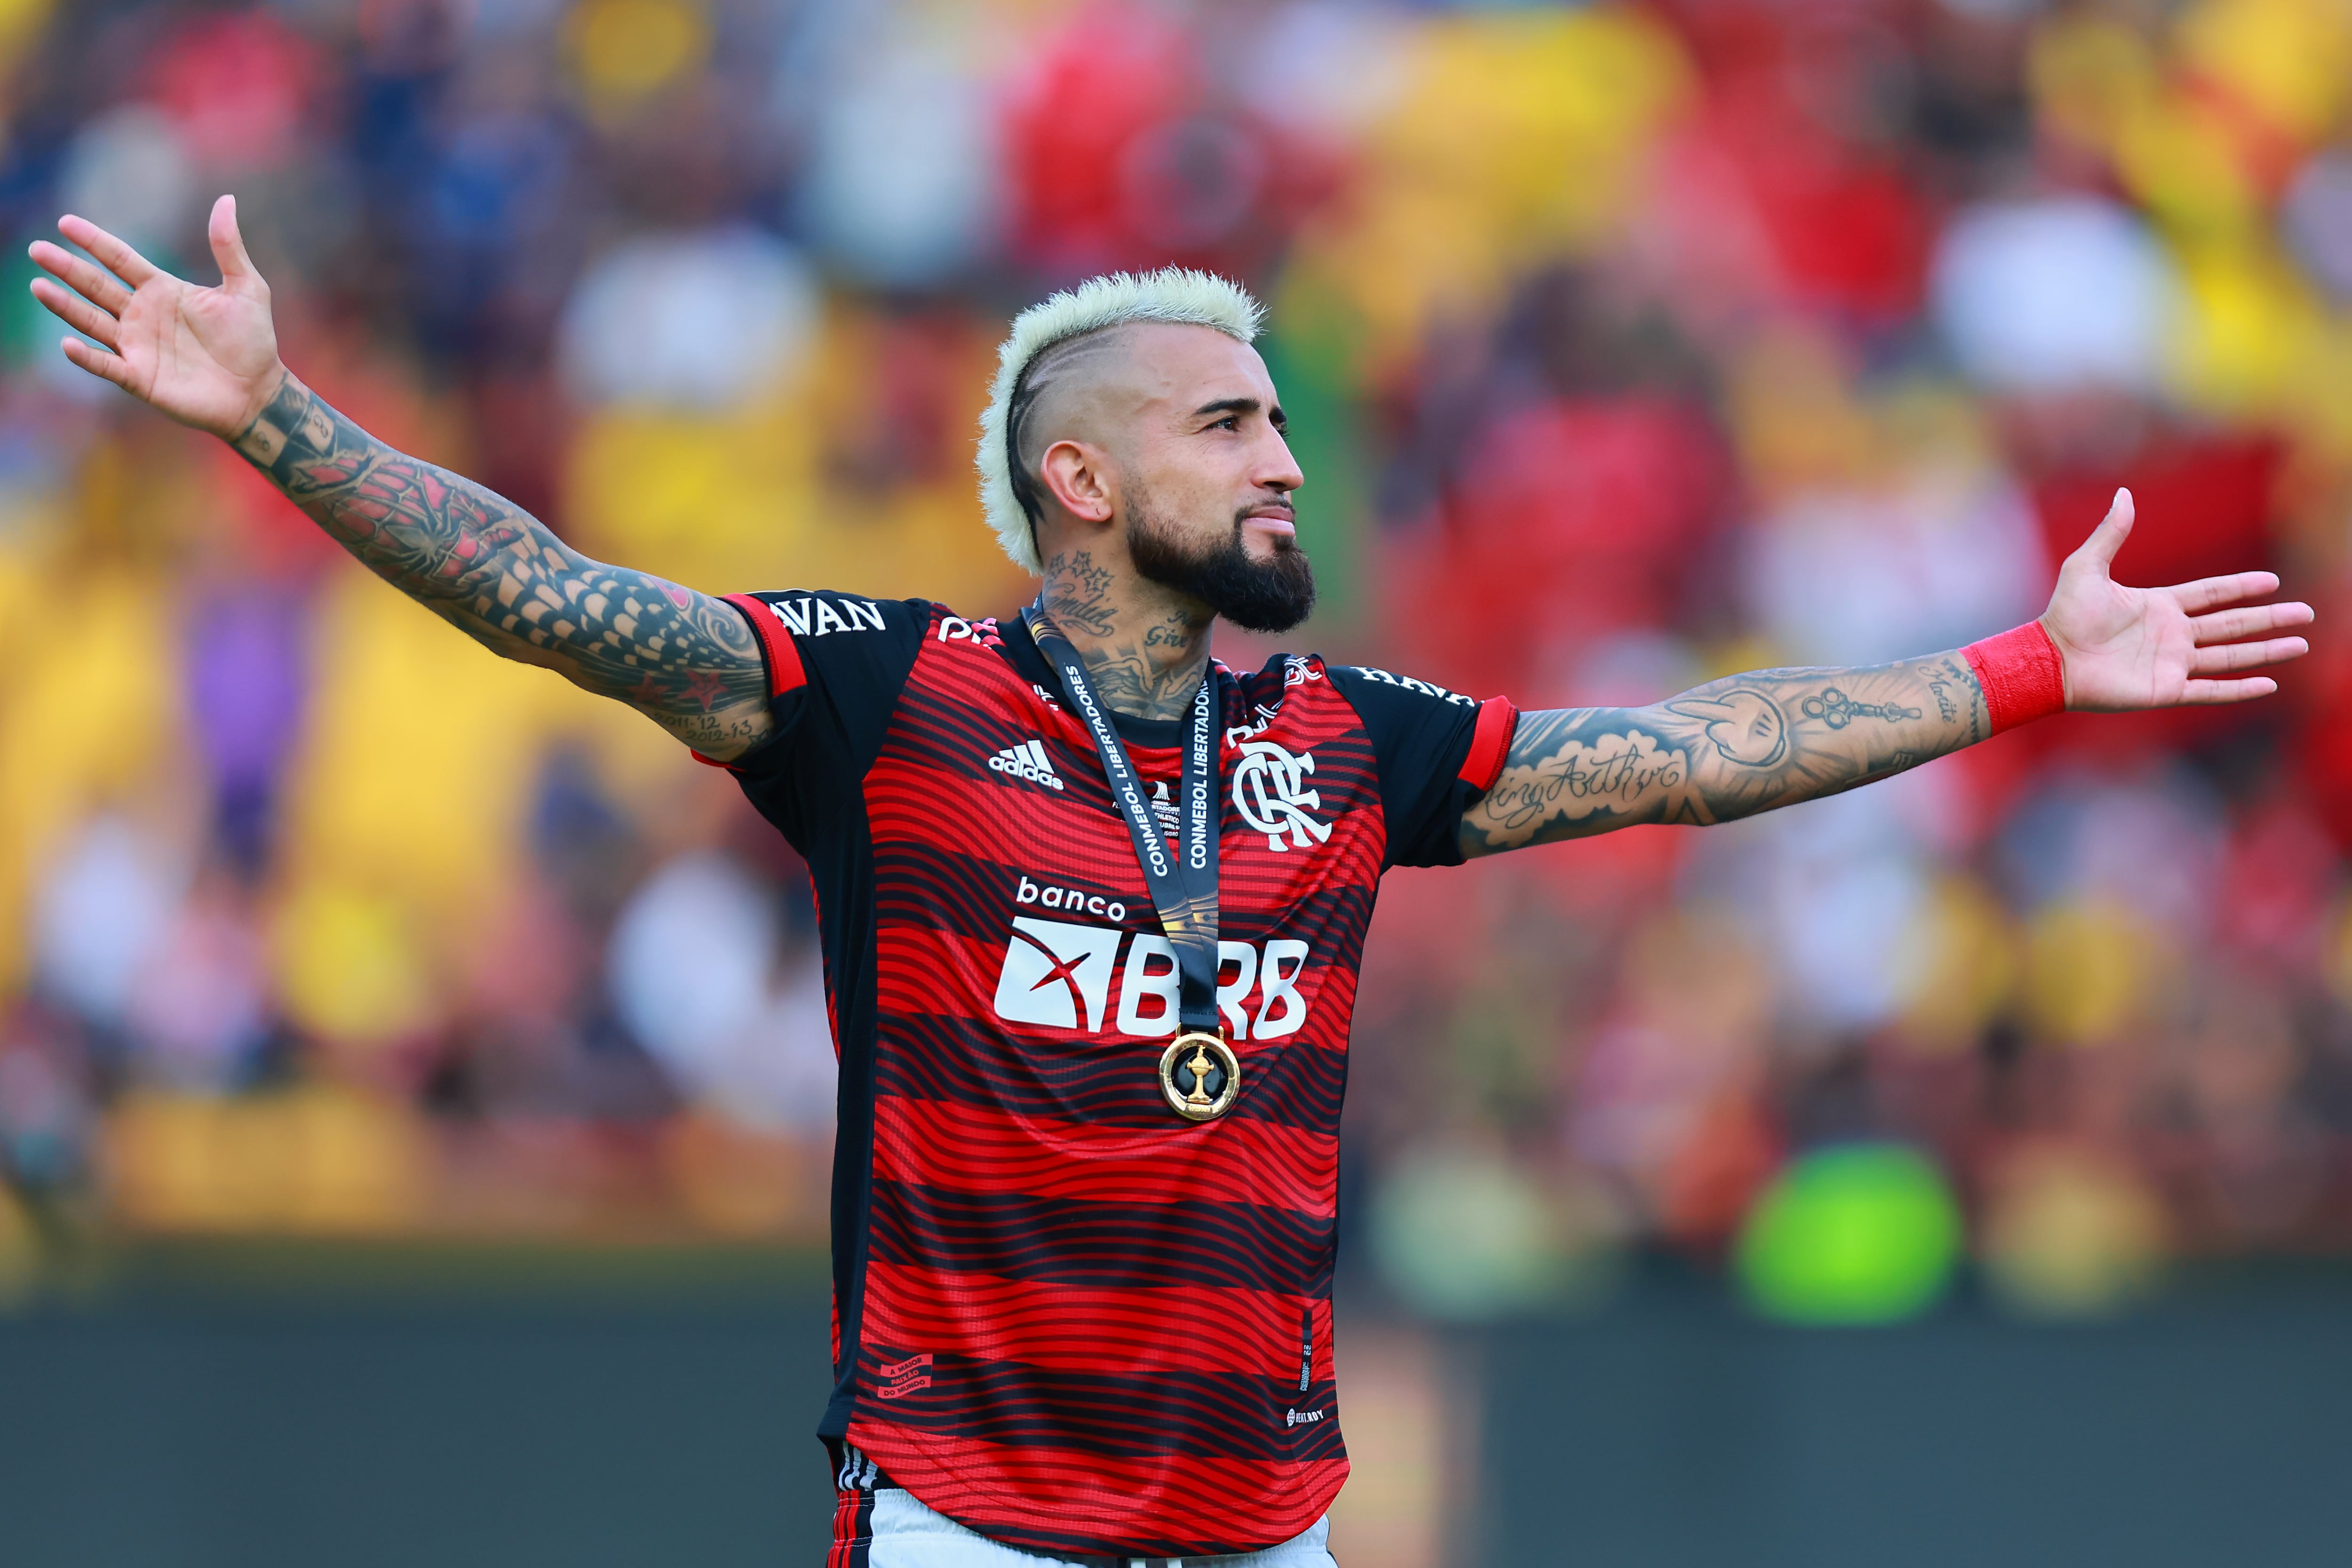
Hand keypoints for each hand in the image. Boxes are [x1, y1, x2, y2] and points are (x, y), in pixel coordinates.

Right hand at [28, 194, 282, 439]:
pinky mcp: (140, 378)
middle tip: (37, 249)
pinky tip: (67, 343)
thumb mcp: (246, 288)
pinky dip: (86, 357)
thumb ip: (229, 247)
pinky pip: (106, 365)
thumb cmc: (253, 340)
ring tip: (39, 286)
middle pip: (96, 286)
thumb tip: (227, 199)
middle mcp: (142, 315)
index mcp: (162, 290)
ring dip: (65, 306)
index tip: (65, 223)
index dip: (94, 241)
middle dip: (67, 268)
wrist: (259, 391)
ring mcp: (138, 347)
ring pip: (92, 322)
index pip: (119, 259)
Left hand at [2041, 488, 2312, 710]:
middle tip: (2305, 614)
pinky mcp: (2165, 690)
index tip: (2272, 582)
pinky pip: (2211, 690)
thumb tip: (2124, 493)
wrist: (2049, 659)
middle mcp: (2171, 635)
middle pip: (2232, 624)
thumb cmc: (2064, 615)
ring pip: (2230, 656)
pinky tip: (2269, 685)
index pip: (2212, 594)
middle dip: (2269, 619)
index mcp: (2158, 606)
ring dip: (2266, 652)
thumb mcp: (2087, 566)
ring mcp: (2170, 663)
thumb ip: (2111, 532)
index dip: (2241, 588)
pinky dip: (2240, 689)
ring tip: (2300, 644)